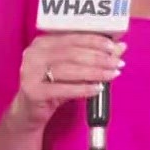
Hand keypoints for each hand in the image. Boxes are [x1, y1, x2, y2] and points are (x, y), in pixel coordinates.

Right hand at [3, 32, 124, 132]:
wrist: (29, 111)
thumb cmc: (52, 86)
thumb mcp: (72, 70)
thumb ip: (93, 57)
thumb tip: (120, 46)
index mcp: (42, 43)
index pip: (73, 37)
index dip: (95, 41)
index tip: (114, 47)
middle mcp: (34, 54)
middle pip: (72, 53)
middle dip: (99, 58)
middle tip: (117, 63)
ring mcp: (31, 72)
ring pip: (69, 69)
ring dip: (94, 72)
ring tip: (112, 75)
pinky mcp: (33, 91)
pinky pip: (63, 89)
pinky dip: (83, 89)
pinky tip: (98, 89)